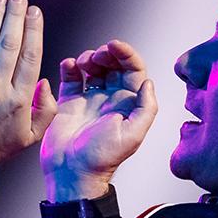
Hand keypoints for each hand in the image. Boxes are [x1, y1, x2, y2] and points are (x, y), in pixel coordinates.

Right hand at [41, 39, 159, 201]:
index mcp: (128, 105)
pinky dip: (69, 67)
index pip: (133, 70)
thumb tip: (148, 83)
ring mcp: (90, 100)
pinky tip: (68, 66)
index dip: (126, 54)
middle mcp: (111, 100)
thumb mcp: (132, 135)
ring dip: (88, 58)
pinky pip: (71, 78)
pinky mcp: (70, 102)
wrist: (72, 172)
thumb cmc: (102, 158)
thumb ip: (146, 108)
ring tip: (82, 64)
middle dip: (106, 54)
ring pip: (93, 68)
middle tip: (97, 56)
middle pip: (113, 65)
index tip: (114, 45)